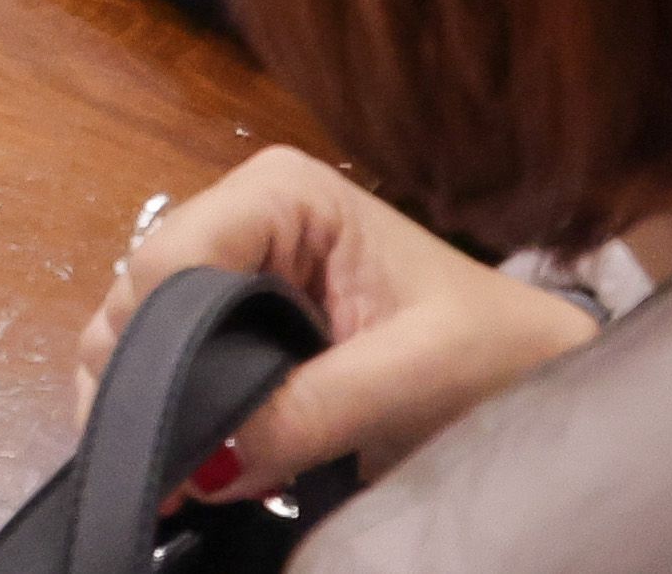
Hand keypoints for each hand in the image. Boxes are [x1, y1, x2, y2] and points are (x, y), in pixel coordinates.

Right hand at [89, 149, 599, 503]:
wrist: (533, 370)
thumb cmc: (491, 352)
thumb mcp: (409, 378)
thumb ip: (308, 410)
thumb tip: (202, 462)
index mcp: (282, 192)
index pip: (172, 258)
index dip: (159, 349)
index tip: (174, 442)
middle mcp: (242, 212)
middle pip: (142, 293)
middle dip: (146, 382)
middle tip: (167, 476)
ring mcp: (234, 261)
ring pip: (139, 327)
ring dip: (148, 402)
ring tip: (174, 478)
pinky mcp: (235, 311)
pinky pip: (166, 356)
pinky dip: (166, 410)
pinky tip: (186, 462)